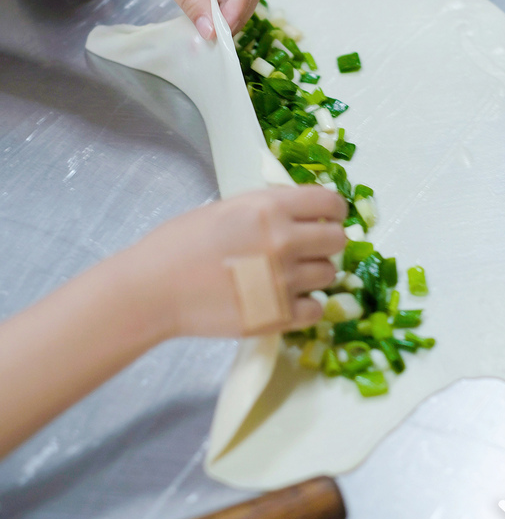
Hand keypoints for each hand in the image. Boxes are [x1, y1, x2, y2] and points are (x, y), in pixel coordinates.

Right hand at [133, 186, 347, 338]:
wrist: (154, 289)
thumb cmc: (180, 243)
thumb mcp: (227, 208)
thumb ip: (268, 208)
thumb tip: (301, 211)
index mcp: (271, 208)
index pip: (331, 202)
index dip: (334, 209)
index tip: (328, 216)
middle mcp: (284, 241)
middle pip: (338, 239)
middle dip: (326, 241)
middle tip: (309, 248)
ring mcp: (284, 281)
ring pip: (330, 274)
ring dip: (315, 274)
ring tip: (290, 275)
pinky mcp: (277, 316)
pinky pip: (316, 310)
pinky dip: (306, 306)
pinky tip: (288, 301)